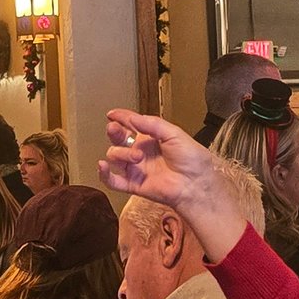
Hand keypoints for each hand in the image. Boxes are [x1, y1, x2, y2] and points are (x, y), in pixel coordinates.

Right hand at [100, 110, 249, 261]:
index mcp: (151, 138)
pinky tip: (102, 165)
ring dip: (121, 153)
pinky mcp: (133, 184)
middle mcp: (141, 152)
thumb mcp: (174, 134)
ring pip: (115, 156)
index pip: (131, 125)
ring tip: (137, 156)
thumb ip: (152, 124)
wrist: (196, 184)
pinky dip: (104, 174)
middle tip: (115, 129)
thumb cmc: (192, 160)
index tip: (112, 114)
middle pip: (118, 139)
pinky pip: (112, 181)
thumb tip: (133, 118)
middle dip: (114, 132)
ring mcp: (136, 168)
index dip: (121, 118)